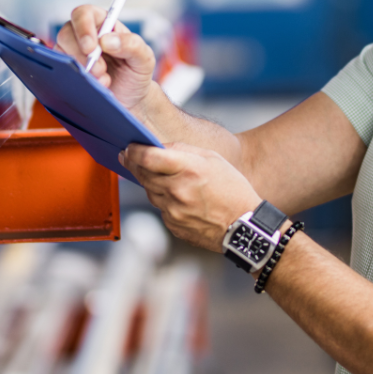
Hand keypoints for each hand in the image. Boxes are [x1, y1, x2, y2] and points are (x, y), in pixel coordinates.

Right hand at [55, 4, 155, 113]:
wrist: (132, 99)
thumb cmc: (136, 73)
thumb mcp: (144, 58)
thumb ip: (132, 45)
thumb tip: (106, 40)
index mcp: (104, 24)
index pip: (84, 14)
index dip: (83, 27)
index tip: (91, 47)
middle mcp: (85, 35)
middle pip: (67, 33)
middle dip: (82, 55)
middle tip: (101, 70)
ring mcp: (74, 53)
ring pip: (61, 53)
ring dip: (82, 69)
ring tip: (104, 81)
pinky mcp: (67, 70)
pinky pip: (61, 71)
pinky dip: (77, 80)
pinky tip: (95, 86)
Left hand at [120, 141, 261, 252]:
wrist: (243, 226)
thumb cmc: (232, 190)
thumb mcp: (213, 159)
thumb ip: (183, 150)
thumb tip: (158, 148)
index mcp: (189, 170)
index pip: (148, 157)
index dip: (134, 151)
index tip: (129, 148)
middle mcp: (177, 191)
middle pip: (143, 174)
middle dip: (134, 164)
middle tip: (129, 157)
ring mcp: (173, 211)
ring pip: (149, 191)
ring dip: (152, 182)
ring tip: (167, 178)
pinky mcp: (172, 225)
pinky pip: (160, 208)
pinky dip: (165, 200)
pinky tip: (180, 199)